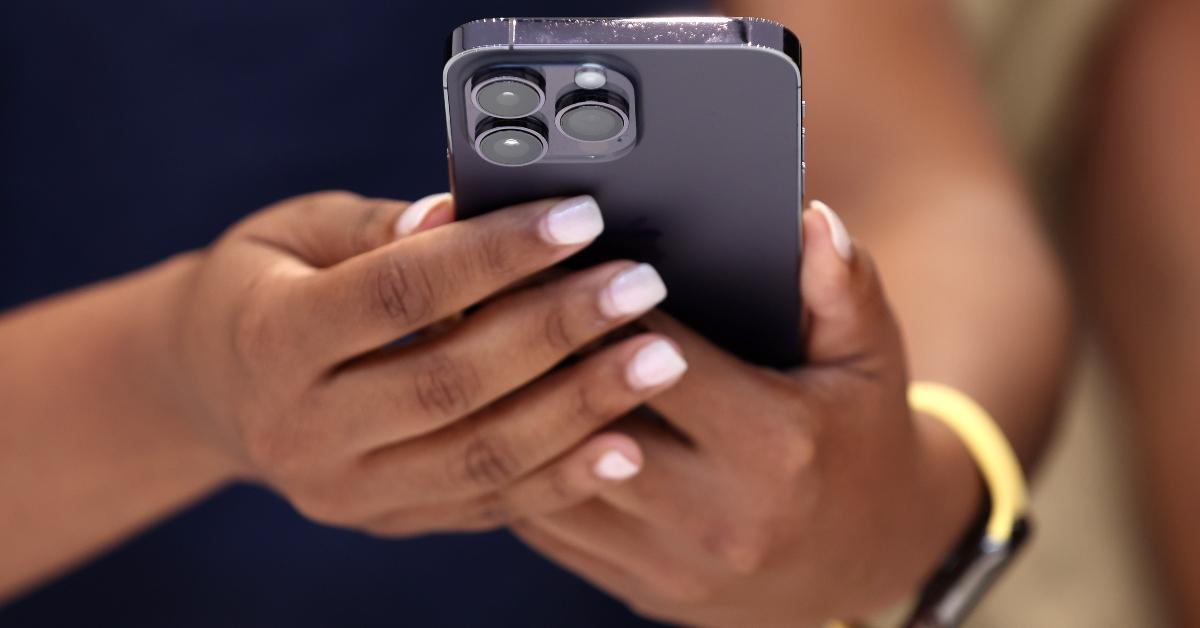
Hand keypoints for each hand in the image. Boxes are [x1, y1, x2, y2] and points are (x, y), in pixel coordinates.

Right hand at [165, 191, 688, 534]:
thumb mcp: (292, 232)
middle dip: (557, 332)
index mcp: (270, 339)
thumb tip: (456, 212)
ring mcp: (345, 491)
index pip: (398, 294)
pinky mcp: (387, 519)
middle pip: (449, 383)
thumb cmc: (265, 285)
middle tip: (640, 287)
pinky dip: (561, 477)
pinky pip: (486, 505)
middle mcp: (301, 429)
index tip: (580, 217)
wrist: (214, 387)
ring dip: (580, 408)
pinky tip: (626, 444)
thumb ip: (373, 227)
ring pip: (479, 456)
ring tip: (658, 358)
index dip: (494, 255)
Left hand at [511, 203, 978, 626]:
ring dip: (510, 413)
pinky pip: (552, 529)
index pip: (660, 359)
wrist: (865, 564)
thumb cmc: (860, 440)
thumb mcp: (870, 360)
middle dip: (538, 353)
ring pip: (554, 481)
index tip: (555, 255)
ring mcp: (672, 562)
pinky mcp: (640, 587)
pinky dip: (516, 469)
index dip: (601, 304)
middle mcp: (718, 513)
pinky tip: (494, 417)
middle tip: (486, 291)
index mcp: (773, 444)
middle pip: (591, 422)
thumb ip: (843, 287)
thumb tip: (810, 219)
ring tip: (471, 347)